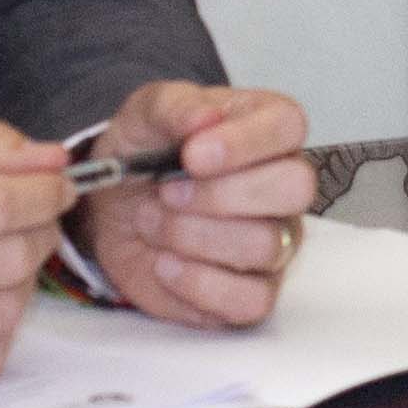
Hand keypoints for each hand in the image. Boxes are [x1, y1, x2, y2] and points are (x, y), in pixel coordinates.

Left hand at [72, 81, 320, 328]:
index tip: (191, 155)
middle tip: (167, 192)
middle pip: (295, 188)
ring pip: (266, 245)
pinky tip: (164, 263)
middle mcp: (282, 186)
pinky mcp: (252, 291)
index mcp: (266, 129)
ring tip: (152, 222)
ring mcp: (275, 242)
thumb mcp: (145, 113)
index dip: (245, 141)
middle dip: (220, 194)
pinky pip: (251, 300)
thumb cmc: (143, 153)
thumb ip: (174, 107)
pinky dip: (198, 284)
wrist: (111, 206)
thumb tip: (205, 117)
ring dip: (193, 236)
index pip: (288, 126)